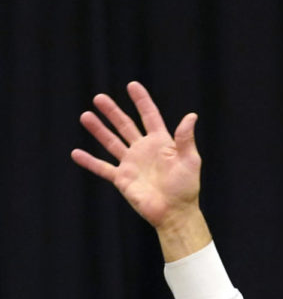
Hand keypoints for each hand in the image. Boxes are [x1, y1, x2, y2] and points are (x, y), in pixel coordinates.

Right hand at [71, 81, 210, 258]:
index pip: (149, 117)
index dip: (142, 101)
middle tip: (99, 97)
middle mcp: (143, 150)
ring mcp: (131, 164)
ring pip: (111, 142)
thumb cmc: (186, 188)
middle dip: (112, 112)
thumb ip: (185, 138)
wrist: (175, 213)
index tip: (132, 85)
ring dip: (98, 130)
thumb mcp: (190, 160)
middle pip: (125, 126)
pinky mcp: (122, 179)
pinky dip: (89, 161)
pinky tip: (75, 153)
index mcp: (161, 143)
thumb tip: (191, 116)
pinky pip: (102, 168)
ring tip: (86, 115)